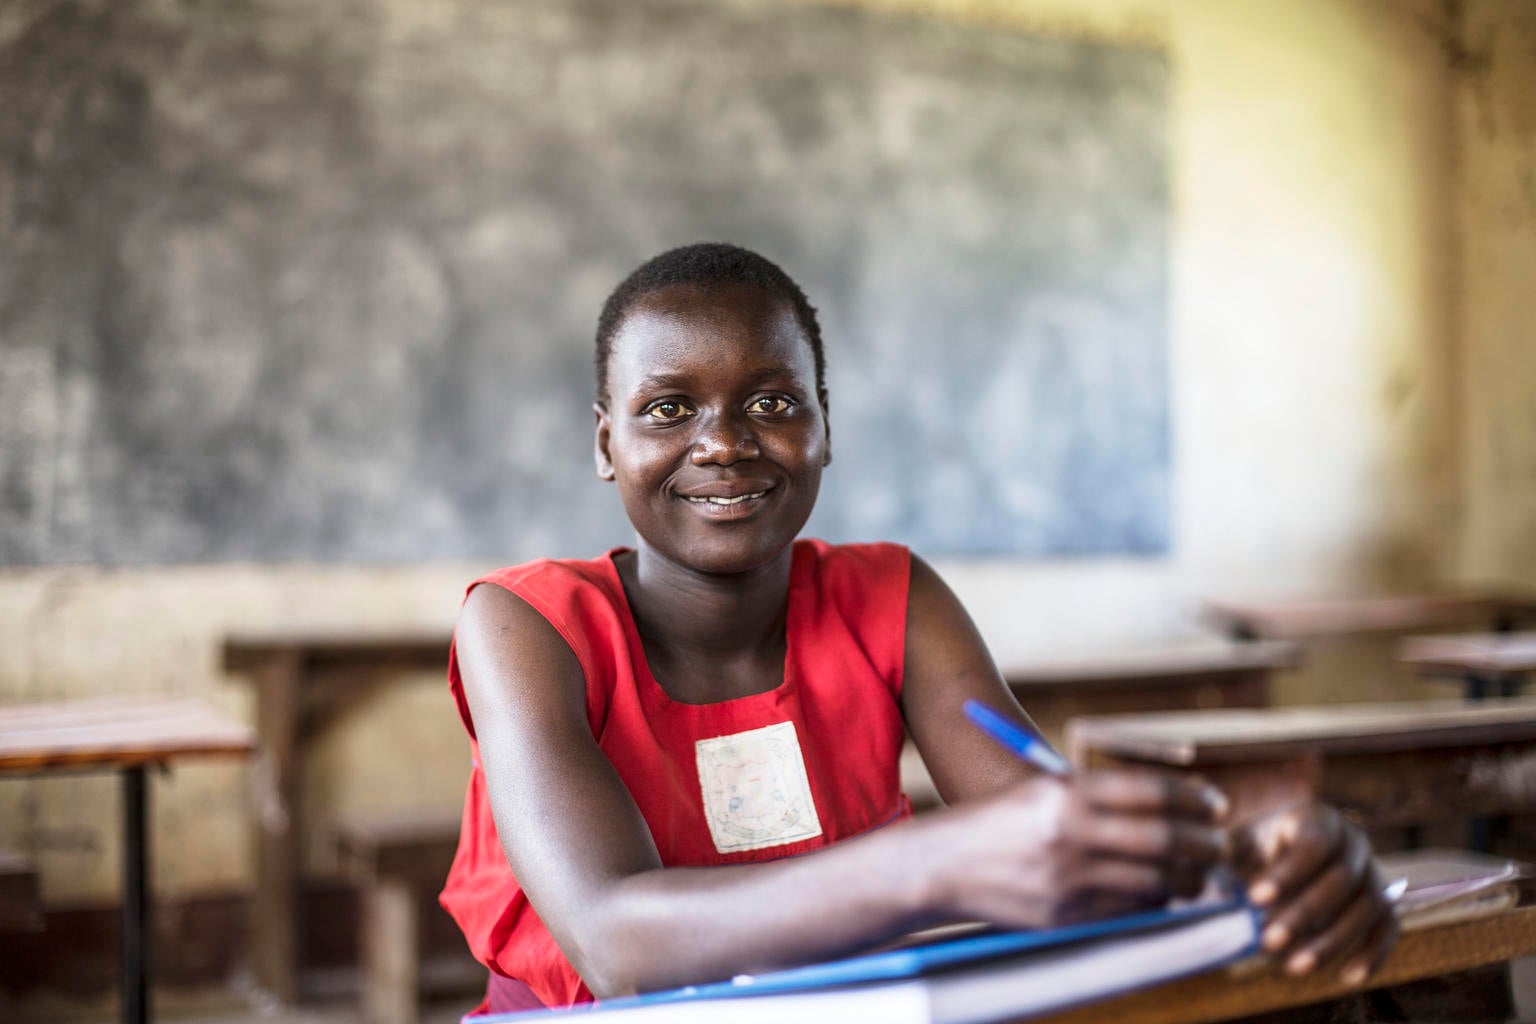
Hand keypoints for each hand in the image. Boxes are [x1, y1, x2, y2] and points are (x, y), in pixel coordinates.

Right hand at [934, 770, 1228, 928]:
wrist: (943, 864)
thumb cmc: (999, 822)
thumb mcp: (1041, 791)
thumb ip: (1095, 796)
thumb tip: (1167, 807)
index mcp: (1064, 793)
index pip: (1149, 791)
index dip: (1192, 797)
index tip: (1214, 804)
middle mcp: (1069, 833)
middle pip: (1163, 839)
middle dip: (1205, 843)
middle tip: (1221, 844)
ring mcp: (1067, 879)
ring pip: (1154, 881)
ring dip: (1188, 879)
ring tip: (1199, 873)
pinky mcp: (1065, 916)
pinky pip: (1129, 910)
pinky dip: (1155, 901)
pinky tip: (1161, 892)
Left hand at [1231, 803, 1397, 983]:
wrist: (1284, 855)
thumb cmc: (1255, 850)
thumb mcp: (1236, 845)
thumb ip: (1224, 861)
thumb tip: (1214, 892)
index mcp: (1318, 818)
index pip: (1311, 844)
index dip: (1286, 873)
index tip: (1254, 899)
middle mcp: (1354, 842)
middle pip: (1340, 880)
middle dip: (1303, 914)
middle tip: (1267, 940)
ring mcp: (1374, 872)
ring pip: (1366, 908)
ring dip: (1330, 941)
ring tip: (1292, 967)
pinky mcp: (1385, 903)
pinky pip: (1388, 929)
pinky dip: (1372, 954)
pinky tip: (1347, 977)